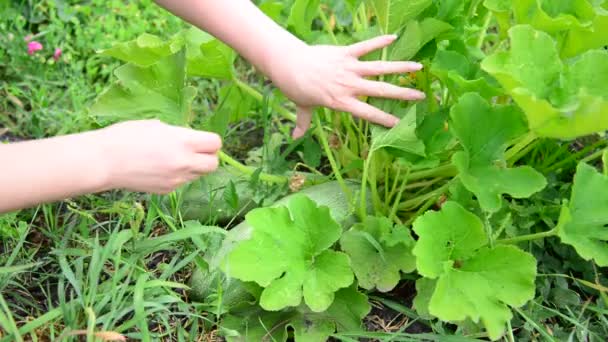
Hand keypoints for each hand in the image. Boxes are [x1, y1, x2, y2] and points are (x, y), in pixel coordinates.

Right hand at [95, 119, 221, 193]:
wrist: (104, 162)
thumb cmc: (126, 136)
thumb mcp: (156, 126)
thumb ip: (178, 134)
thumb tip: (190, 139)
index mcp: (184, 141)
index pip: (215, 143)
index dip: (210, 141)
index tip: (201, 140)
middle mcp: (185, 162)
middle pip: (213, 164)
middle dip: (207, 157)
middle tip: (194, 152)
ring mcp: (177, 179)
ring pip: (198, 175)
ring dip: (193, 167)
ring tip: (172, 159)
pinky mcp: (167, 190)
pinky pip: (182, 182)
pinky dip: (177, 176)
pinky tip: (160, 168)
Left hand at [267, 35, 425, 138]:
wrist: (289, 64)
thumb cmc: (296, 88)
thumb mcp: (302, 108)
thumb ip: (303, 123)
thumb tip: (294, 137)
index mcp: (341, 102)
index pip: (367, 114)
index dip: (384, 119)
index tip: (400, 124)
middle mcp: (349, 86)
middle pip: (381, 91)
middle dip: (402, 94)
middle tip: (421, 97)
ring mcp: (349, 68)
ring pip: (379, 68)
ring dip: (399, 67)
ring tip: (418, 67)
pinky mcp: (345, 52)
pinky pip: (365, 46)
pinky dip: (379, 41)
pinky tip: (394, 36)